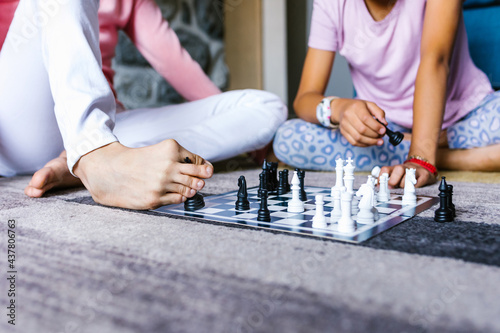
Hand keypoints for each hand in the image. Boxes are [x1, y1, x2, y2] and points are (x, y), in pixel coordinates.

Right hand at [74, 139, 213, 209]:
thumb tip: (206, 171)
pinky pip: (178, 200)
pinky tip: (174, 193)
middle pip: (197, 176)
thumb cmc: (138, 161)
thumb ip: (181, 158)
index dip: (203, 167)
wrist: (110, 170)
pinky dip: (180, 197)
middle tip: (200, 181)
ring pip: (189, 189)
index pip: (198, 161)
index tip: (206, 171)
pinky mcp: (154, 199)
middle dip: (202, 179)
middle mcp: (168, 166)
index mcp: (170, 149)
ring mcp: (161, 184)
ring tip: (186, 187)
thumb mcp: (159, 151)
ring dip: (191, 189)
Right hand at [333, 99, 386, 146]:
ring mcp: (344, 125)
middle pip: (362, 129)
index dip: (376, 126)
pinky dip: (364, 144)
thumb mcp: (370, 105)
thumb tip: (384, 124)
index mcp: (356, 107)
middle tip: (382, 135)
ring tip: (379, 141)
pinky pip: (354, 142)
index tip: (384, 130)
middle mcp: (348, 116)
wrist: (342, 109)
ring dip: (370, 142)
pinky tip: (371, 142)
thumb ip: (379, 112)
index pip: (365, 118)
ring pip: (358, 138)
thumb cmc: (359, 107)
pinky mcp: (343, 132)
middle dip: (374, 135)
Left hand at [379, 162, 437, 187]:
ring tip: (403, 189)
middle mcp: (404, 167)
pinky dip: (414, 187)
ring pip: (408, 176)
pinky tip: (412, 189)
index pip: (385, 169)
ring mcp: (415, 170)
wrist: (423, 169)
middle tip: (391, 189)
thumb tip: (379, 190)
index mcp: (394, 168)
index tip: (380, 187)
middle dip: (393, 181)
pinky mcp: (424, 175)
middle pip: (399, 169)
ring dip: (404, 185)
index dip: (381, 178)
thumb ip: (387, 181)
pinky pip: (418, 182)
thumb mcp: (396, 177)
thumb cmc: (406, 177)